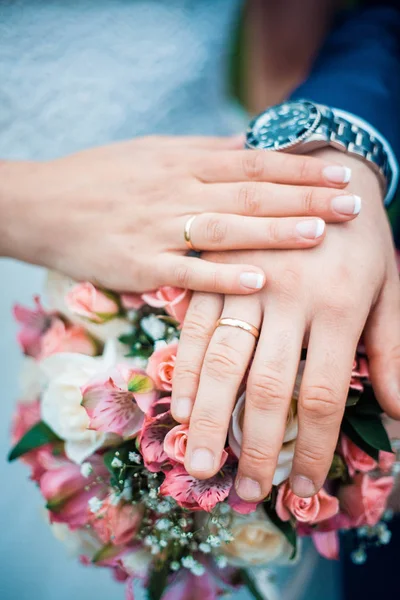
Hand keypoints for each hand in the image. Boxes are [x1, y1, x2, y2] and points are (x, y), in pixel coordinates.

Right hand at [0, 136, 356, 293]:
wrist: (42, 206)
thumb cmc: (99, 177)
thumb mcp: (152, 152)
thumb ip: (202, 151)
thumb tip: (249, 144)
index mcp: (181, 163)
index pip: (253, 163)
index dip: (299, 168)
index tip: (340, 173)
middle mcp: (175, 192)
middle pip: (250, 193)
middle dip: (304, 197)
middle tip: (351, 204)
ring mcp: (157, 230)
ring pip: (225, 229)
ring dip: (273, 232)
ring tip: (318, 235)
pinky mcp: (139, 265)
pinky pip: (187, 272)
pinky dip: (223, 277)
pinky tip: (259, 281)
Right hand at [171, 149, 399, 500]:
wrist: (323, 168)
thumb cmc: (360, 238)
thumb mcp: (386, 289)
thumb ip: (389, 349)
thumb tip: (397, 413)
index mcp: (338, 307)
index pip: (323, 394)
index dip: (312, 448)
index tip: (301, 490)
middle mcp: (289, 300)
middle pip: (268, 387)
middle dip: (255, 446)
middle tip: (244, 492)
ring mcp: (246, 284)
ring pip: (223, 362)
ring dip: (210, 418)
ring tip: (198, 464)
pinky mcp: (215, 271)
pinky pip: (193, 327)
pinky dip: (184, 369)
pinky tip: (179, 405)